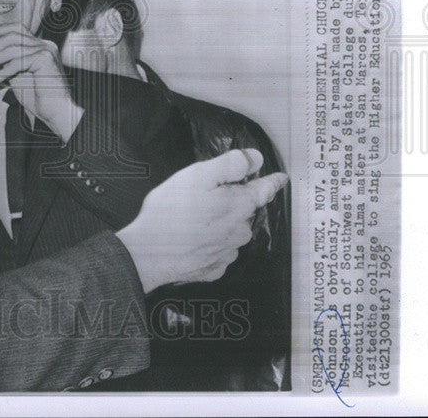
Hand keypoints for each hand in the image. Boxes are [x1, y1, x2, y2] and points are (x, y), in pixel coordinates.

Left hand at [0, 27, 83, 142]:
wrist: (57, 112)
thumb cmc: (38, 97)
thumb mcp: (18, 77)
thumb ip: (6, 65)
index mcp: (40, 46)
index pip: (17, 29)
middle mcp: (45, 45)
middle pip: (12, 36)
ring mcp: (46, 50)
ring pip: (12, 48)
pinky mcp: (45, 60)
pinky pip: (17, 63)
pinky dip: (1, 73)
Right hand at [115, 149, 288, 292]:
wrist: (147, 254)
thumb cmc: (170, 212)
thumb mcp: (198, 176)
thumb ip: (230, 165)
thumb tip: (256, 159)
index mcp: (238, 206)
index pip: (265, 190)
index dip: (272, 181)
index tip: (280, 178)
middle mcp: (238, 231)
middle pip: (244, 211)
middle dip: (233, 202)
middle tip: (206, 197)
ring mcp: (226, 253)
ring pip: (232, 232)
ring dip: (221, 224)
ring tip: (194, 219)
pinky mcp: (212, 269)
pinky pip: (218, 252)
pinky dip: (210, 245)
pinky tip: (192, 240)